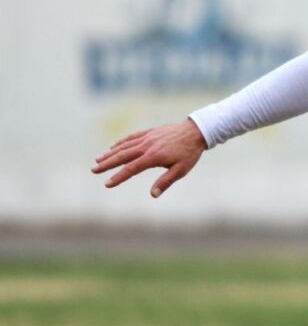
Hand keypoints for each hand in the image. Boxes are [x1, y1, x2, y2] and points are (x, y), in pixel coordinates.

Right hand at [91, 119, 206, 197]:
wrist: (196, 131)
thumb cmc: (189, 153)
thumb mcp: (181, 170)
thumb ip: (165, 181)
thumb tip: (153, 195)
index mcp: (153, 157)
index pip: (131, 169)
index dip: (118, 177)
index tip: (107, 184)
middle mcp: (147, 146)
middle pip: (122, 156)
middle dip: (107, 164)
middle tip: (93, 170)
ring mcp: (147, 137)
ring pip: (124, 146)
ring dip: (110, 153)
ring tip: (98, 160)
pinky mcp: (150, 132)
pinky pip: (132, 137)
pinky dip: (121, 142)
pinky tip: (113, 146)